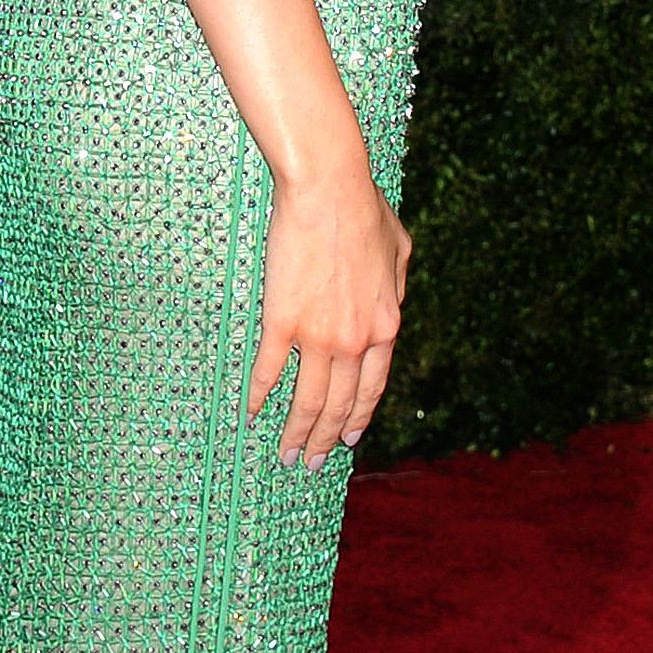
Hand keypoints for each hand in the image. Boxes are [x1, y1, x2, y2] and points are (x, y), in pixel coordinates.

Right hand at [250, 163, 410, 466]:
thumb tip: (394, 305)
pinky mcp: (282, 321)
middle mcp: (356, 341)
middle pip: (340, 405)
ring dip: (296, 433)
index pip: (372, 389)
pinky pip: (269, 371)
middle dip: (325, 440)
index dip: (358, 419)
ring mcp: (318, 335)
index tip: (347, 440)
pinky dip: (260, 397)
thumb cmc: (364, 211)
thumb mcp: (400, 251)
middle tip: (310, 462)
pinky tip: (251, 414)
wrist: (329, 191)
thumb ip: (398, 288)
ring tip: (285, 454)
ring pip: (308, 400)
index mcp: (386, 326)